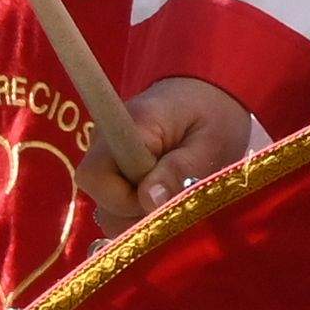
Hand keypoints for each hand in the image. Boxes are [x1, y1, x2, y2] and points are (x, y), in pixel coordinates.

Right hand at [100, 77, 262, 222]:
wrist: (208, 94)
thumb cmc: (214, 113)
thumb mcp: (212, 141)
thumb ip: (181, 169)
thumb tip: (148, 201)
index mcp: (126, 128)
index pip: (95, 176)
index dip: (123, 200)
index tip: (161, 197)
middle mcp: (104, 145)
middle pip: (100, 200)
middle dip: (138, 212)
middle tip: (177, 197)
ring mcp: (106, 162)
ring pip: (108, 210)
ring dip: (142, 215)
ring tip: (175, 194)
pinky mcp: (113, 176)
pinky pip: (117, 208)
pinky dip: (141, 212)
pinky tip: (166, 197)